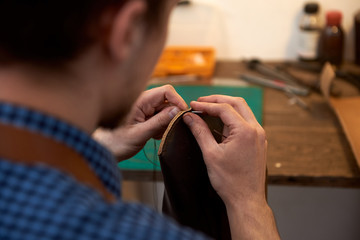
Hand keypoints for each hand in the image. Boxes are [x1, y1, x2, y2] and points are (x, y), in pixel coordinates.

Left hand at [94, 85, 187, 159]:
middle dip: (171, 116)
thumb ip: (159, 122)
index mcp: (140, 100)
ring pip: (165, 111)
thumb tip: (177, 111)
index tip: (182, 115)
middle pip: (168, 102)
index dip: (178, 100)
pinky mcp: (145, 116)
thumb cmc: (116, 142)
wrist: (104, 150)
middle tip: (165, 131)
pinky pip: (160, 117)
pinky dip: (161, 127)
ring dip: (165, 123)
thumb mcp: (140, 134)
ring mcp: (144, 108)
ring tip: (154, 135)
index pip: (166, 91)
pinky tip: (152, 136)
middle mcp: (143, 101)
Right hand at [183, 95, 279, 238]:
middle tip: (201, 102)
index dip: (206, 105)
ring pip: (243, 111)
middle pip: (237, 103)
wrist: (246, 200)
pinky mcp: (258, 142)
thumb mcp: (210, 154)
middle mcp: (256, 130)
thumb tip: (190, 117)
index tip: (193, 105)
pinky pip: (246, 122)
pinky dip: (232, 118)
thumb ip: (200, 131)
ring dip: (226, 108)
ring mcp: (259, 136)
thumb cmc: (230, 181)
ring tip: (208, 109)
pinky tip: (220, 123)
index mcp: (246, 131)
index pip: (224, 108)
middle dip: (218, 100)